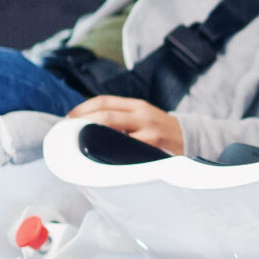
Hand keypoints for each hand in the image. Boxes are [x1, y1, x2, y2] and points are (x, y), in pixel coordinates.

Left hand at [68, 96, 185, 154]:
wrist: (190, 138)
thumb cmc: (159, 129)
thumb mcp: (143, 115)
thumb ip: (121, 116)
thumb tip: (85, 124)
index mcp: (137, 105)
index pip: (104, 101)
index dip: (83, 108)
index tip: (67, 118)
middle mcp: (142, 115)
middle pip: (106, 115)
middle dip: (82, 123)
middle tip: (67, 133)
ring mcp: (149, 132)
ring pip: (114, 133)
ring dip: (92, 138)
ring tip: (78, 145)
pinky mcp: (153, 148)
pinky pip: (126, 150)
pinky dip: (110, 153)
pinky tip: (99, 158)